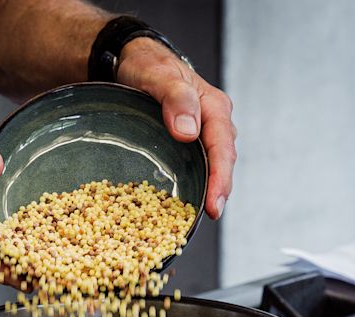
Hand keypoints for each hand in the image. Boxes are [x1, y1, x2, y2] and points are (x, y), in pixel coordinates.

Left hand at [116, 38, 236, 219]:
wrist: (132, 62)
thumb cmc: (147, 66)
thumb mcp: (158, 75)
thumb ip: (175, 98)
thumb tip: (189, 132)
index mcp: (212, 107)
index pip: (222, 147)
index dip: (220, 177)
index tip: (214, 201)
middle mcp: (211, 123)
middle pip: (222, 161)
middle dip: (219, 190)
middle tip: (212, 214)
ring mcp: (200, 135)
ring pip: (210, 166)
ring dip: (208, 190)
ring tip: (200, 215)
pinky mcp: (185, 144)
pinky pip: (194, 166)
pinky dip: (192, 184)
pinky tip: (180, 203)